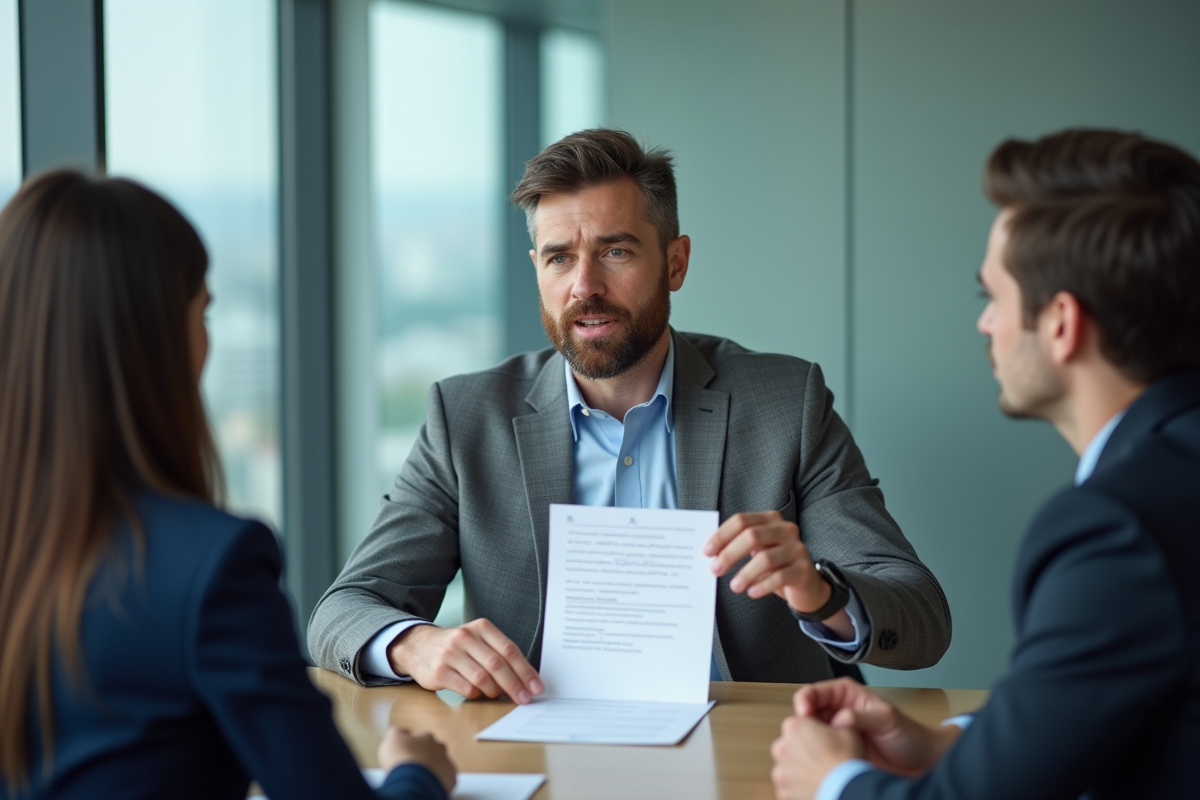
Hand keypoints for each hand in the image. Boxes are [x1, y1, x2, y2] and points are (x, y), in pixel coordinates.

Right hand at [378, 726, 455, 792]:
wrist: (414, 782)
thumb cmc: (402, 758)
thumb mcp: (393, 739)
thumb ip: (399, 731)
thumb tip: (404, 731)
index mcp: (427, 737)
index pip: (424, 737)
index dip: (415, 745)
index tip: (408, 752)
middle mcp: (440, 748)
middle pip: (435, 750)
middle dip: (427, 756)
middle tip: (415, 765)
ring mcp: (447, 763)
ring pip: (442, 764)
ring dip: (433, 768)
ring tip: (421, 776)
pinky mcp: (451, 778)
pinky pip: (446, 778)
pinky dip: (438, 780)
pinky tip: (428, 783)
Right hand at [388, 619, 543, 703]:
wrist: (418, 646)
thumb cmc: (456, 647)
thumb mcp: (477, 640)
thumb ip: (498, 653)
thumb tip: (525, 679)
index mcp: (481, 628)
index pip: (509, 649)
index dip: (525, 670)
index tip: (536, 686)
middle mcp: (465, 638)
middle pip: (497, 664)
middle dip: (515, 685)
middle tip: (525, 699)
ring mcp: (451, 654)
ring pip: (482, 678)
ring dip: (495, 691)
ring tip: (498, 695)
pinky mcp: (439, 672)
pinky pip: (466, 688)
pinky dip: (477, 694)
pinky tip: (478, 693)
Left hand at [703, 512, 832, 615]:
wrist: (808, 585)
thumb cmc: (776, 566)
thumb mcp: (758, 550)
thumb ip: (739, 545)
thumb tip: (710, 553)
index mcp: (771, 520)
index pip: (742, 520)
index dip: (722, 535)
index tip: (707, 552)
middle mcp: (786, 530)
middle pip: (752, 536)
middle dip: (729, 553)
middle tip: (715, 570)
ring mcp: (797, 549)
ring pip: (765, 558)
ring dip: (745, 573)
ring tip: (734, 586)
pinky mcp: (804, 570)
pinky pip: (780, 577)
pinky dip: (762, 585)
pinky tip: (752, 592)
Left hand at [771, 714, 864, 799]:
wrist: (846, 791)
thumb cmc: (847, 761)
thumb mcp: (848, 731)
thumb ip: (835, 723)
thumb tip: (836, 724)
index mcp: (794, 726)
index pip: (797, 724)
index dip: (811, 731)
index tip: (823, 740)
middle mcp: (781, 747)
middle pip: (789, 744)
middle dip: (801, 749)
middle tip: (821, 758)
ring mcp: (781, 771)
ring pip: (787, 767)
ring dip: (798, 769)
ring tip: (819, 774)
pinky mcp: (783, 791)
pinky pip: (789, 786)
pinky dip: (798, 787)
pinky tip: (814, 786)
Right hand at [793, 678, 958, 774]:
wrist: (921, 761)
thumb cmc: (909, 735)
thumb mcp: (887, 718)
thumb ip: (861, 715)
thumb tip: (839, 718)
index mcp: (846, 695)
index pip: (814, 692)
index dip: (805, 701)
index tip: (804, 713)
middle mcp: (837, 711)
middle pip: (806, 713)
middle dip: (802, 724)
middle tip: (804, 735)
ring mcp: (837, 733)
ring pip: (809, 734)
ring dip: (808, 742)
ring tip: (812, 749)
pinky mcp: (839, 752)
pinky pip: (819, 751)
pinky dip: (816, 756)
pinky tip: (821, 760)